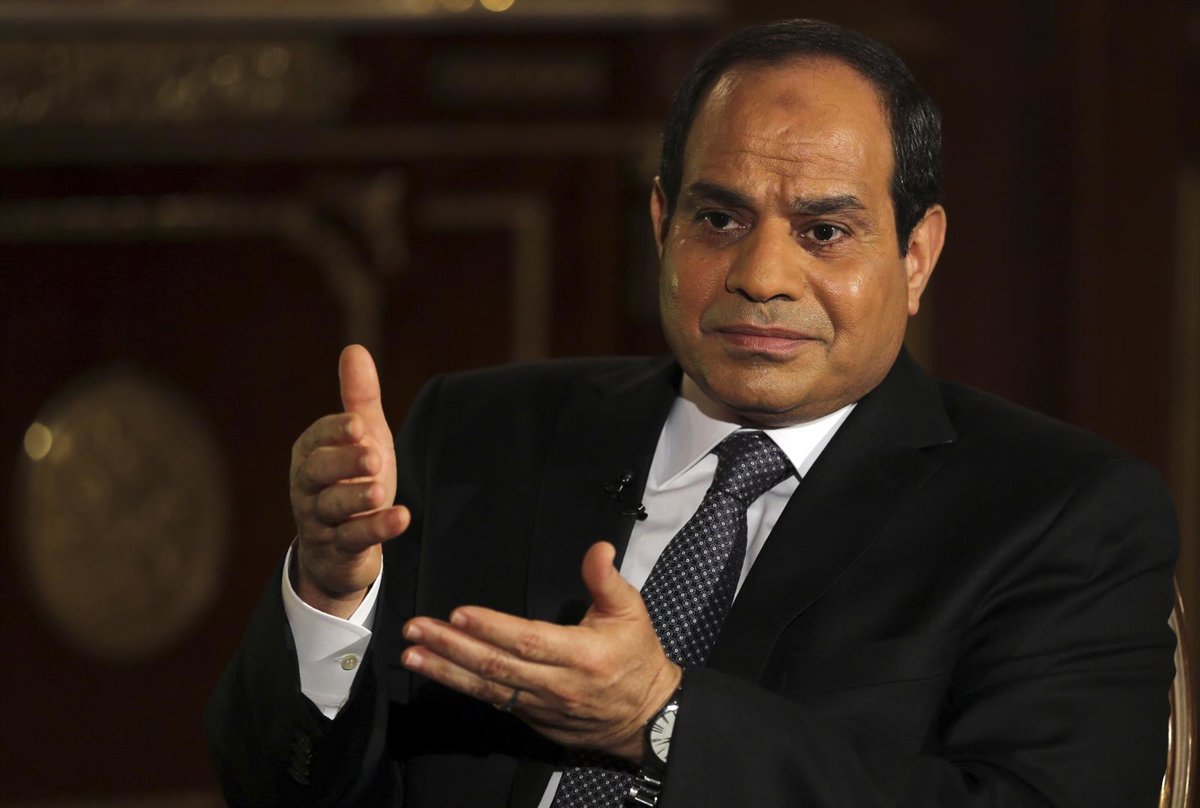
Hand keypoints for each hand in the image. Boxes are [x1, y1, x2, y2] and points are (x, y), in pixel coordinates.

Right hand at [289, 344, 409, 616]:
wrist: (342, 548)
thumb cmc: (352, 480)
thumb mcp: (361, 439)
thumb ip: (358, 400)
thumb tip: (354, 349)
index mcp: (310, 453)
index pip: (318, 438)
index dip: (337, 432)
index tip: (359, 425)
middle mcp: (308, 486)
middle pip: (317, 473)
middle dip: (343, 463)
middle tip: (373, 456)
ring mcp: (320, 521)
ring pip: (331, 508)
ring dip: (355, 498)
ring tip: (380, 489)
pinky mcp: (338, 550)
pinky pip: (353, 540)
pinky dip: (376, 530)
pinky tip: (401, 517)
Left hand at [400, 542, 681, 761]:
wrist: (646, 716)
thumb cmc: (637, 656)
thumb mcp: (631, 612)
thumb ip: (607, 580)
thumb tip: (597, 548)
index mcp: (581, 654)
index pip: (528, 640)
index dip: (492, 628)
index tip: (459, 613)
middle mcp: (556, 684)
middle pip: (496, 665)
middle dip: (451, 646)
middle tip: (416, 629)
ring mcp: (542, 706)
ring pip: (487, 688)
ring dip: (446, 670)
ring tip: (412, 654)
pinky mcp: (533, 719)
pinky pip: (494, 701)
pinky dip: (463, 687)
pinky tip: (438, 672)